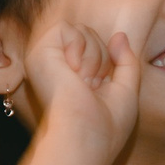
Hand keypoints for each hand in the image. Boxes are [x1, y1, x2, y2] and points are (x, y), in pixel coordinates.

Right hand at [25, 14, 140, 161]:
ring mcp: (46, 59)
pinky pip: (67, 28)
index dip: (107, 65)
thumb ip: (126, 61)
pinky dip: (79, 48)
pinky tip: (74, 73)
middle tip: (92, 87)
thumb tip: (119, 35)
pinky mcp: (38, 52)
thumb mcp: (126, 90)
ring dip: (93, 57)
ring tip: (83, 83)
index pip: (96, 48)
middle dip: (102, 59)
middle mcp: (56, 67)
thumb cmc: (106, 125)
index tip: (101, 91)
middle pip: (90, 35)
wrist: (86, 136)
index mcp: (72, 76)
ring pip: (81, 30)